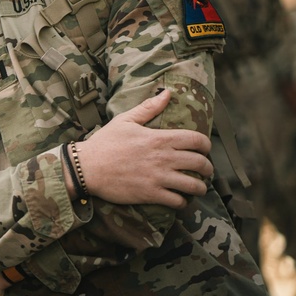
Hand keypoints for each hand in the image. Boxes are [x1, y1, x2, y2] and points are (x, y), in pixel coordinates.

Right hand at [68, 90, 212, 209]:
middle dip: (208, 168)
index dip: (206, 145)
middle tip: (204, 170)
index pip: (197, 140)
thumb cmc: (105, 143)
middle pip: (201, 164)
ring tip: (198, 187)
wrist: (87, 167)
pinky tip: (180, 199)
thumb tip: (167, 93)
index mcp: (160, 138)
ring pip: (194, 185)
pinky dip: (183, 202)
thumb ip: (148, 107)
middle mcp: (163, 158)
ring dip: (200, 187)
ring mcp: (158, 178)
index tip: (204, 149)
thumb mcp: (125, 120)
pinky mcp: (151, 194)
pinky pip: (178, 201)